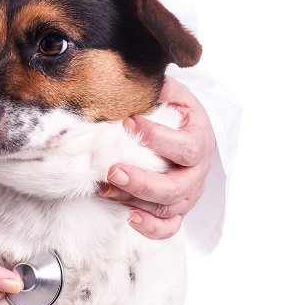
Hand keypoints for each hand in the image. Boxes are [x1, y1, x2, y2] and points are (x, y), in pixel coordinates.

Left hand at [98, 77, 214, 238]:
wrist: (192, 134)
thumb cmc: (176, 114)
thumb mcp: (173, 95)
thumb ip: (159, 88)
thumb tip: (134, 76)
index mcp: (199, 140)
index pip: (184, 146)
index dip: (157, 138)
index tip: (128, 122)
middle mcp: (197, 172)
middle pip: (175, 186)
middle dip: (142, 181)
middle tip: (112, 171)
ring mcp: (188, 194)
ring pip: (167, 208)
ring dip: (135, 201)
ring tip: (105, 189)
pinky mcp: (177, 209)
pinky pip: (169, 227)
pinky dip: (151, 228)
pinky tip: (130, 217)